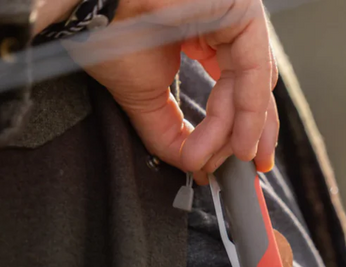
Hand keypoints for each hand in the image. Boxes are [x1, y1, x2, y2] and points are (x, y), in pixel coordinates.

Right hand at [67, 0, 278, 175]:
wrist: (88, 6)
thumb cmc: (108, 33)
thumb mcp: (145, 98)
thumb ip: (171, 133)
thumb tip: (193, 165)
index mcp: (205, 32)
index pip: (235, 86)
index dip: (236, 130)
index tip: (222, 164)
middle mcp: (224, 20)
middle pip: (255, 86)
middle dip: (252, 134)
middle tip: (247, 171)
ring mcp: (234, 10)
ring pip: (256, 83)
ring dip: (240, 131)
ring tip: (220, 160)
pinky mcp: (241, 6)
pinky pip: (254, 68)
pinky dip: (248, 111)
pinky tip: (238, 143)